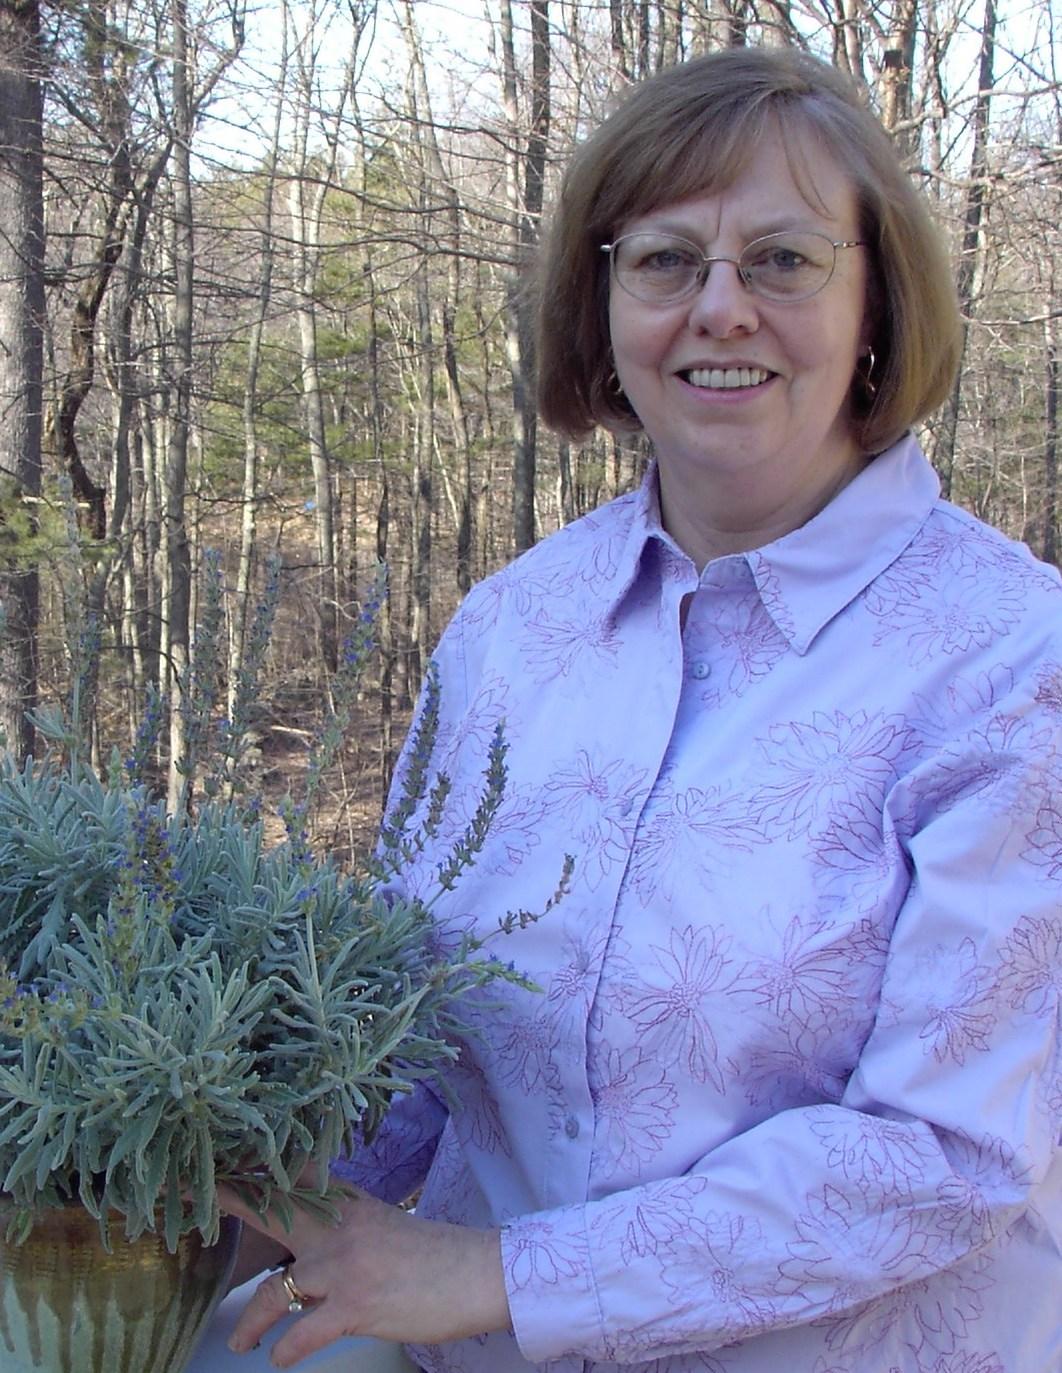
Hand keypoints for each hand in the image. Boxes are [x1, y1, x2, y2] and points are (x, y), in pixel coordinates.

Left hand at [218, 1183, 511, 1368]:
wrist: (475, 1273)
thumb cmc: (427, 1255)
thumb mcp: (378, 1222)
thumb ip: (338, 1216)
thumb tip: (302, 1212)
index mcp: (344, 1202)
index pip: (286, 1178)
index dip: (242, 1170)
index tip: (204, 1163)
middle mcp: (339, 1226)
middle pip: (268, 1207)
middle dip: (223, 1201)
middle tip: (177, 1195)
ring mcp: (345, 1266)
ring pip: (274, 1290)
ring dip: (251, 1322)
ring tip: (242, 1341)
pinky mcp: (356, 1306)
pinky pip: (302, 1333)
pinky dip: (285, 1350)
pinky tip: (280, 1358)